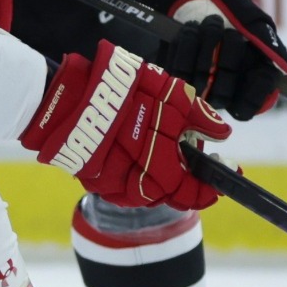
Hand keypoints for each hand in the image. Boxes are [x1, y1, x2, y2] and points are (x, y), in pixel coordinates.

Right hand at [20, 41, 231, 210]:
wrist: (65, 94)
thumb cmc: (119, 91)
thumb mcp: (168, 93)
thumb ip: (199, 116)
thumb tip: (222, 133)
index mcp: (157, 168)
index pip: (190, 192)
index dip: (207, 188)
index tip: (221, 178)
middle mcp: (133, 185)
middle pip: (167, 194)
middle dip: (182, 177)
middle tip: (189, 153)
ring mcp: (110, 186)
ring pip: (144, 191)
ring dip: (158, 175)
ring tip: (160, 147)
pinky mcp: (92, 180)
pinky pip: (121, 184)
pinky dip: (135, 172)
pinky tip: (137, 152)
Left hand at [153, 0, 286, 119]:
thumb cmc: (234, 9)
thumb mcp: (256, 22)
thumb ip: (269, 45)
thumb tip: (283, 68)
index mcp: (246, 82)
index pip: (247, 109)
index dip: (249, 99)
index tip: (252, 75)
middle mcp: (221, 89)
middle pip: (221, 96)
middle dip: (227, 59)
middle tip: (229, 32)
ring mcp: (195, 83)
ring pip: (196, 82)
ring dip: (205, 45)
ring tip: (208, 23)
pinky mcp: (173, 71)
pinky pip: (175, 68)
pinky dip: (184, 43)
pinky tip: (190, 28)